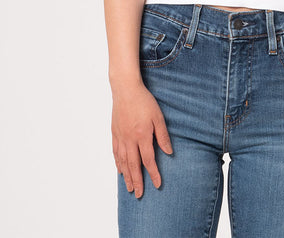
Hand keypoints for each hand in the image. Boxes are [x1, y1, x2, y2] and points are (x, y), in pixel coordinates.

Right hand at [111, 82, 173, 198]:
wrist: (125, 89)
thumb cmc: (144, 101)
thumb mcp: (158, 116)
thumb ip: (163, 135)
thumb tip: (169, 152)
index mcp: (142, 136)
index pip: (148, 160)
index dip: (153, 174)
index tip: (158, 184)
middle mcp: (129, 140)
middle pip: (133, 165)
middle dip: (137, 181)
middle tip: (139, 194)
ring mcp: (120, 137)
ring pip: (123, 162)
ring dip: (126, 176)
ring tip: (129, 188)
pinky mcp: (115, 133)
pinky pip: (115, 153)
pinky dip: (118, 164)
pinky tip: (120, 170)